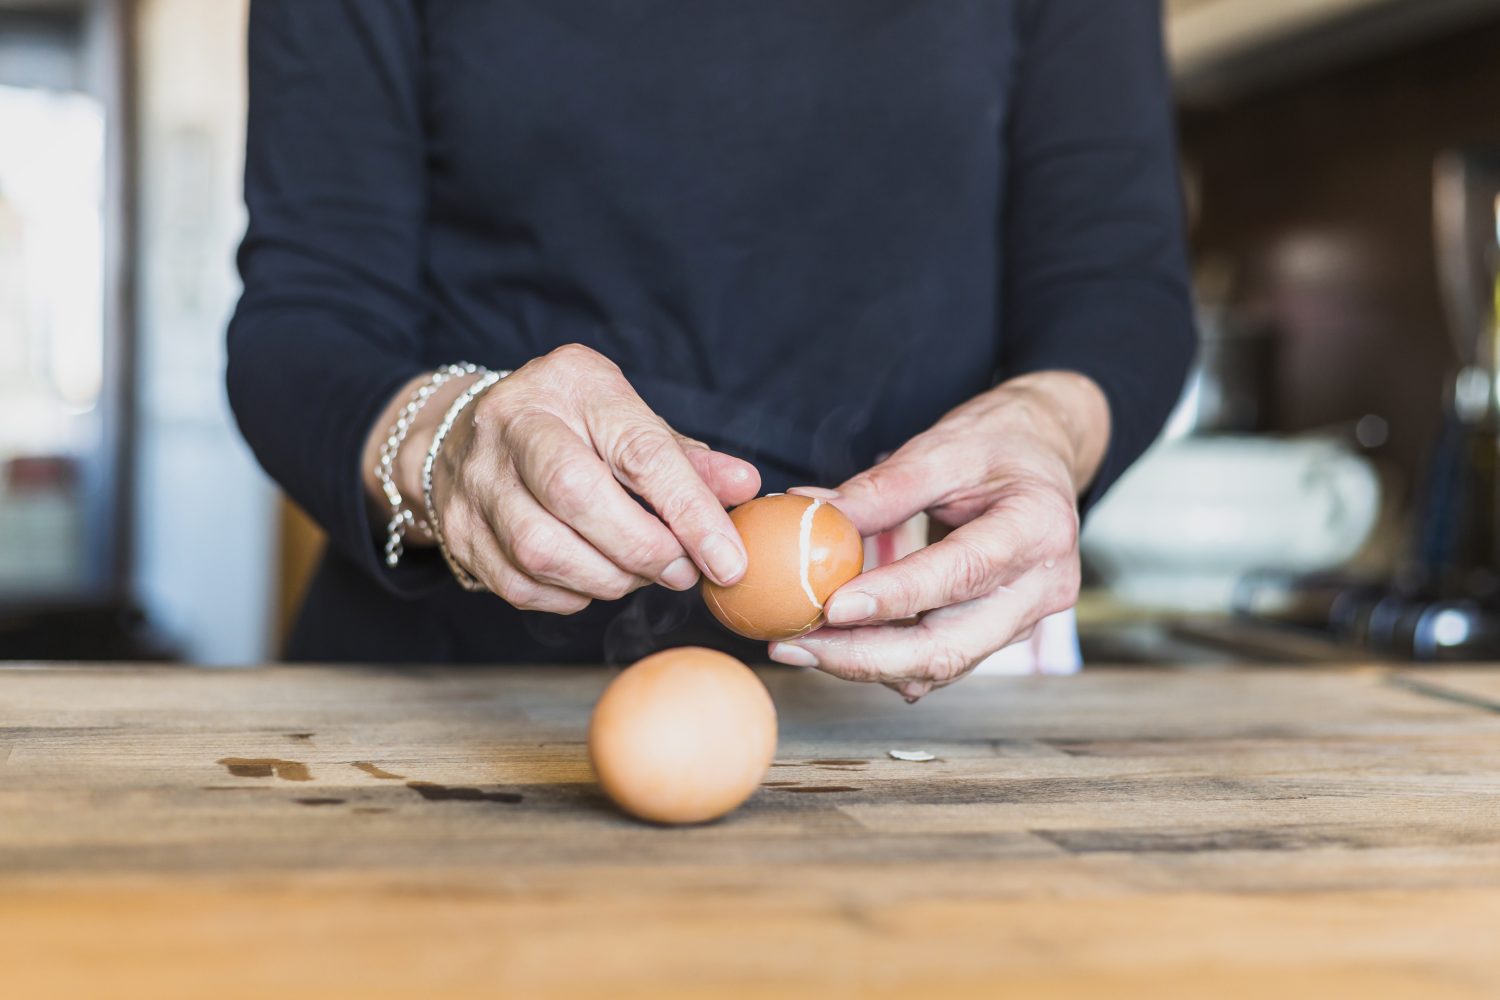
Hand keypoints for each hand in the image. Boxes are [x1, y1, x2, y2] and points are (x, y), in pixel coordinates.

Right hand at [368, 345, 759, 611]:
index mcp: (571, 382)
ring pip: (542, 549)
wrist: (467, 434)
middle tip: (681, 572)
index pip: (639, 451)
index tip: (728, 561)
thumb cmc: (572, 427)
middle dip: (643, 549)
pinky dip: (570, 596)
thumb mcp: (630, 421)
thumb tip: (744, 487)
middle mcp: (512, 422)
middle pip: (577, 496)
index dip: (690, 512)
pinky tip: (594, 580)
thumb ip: (687, 460)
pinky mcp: (458, 530)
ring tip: (640, 574)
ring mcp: (476, 478)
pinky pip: (520, 585)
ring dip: (608, 579)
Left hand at [768, 371, 1108, 699]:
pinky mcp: (998, 634)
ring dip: (864, 664)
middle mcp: (1041, 588)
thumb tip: (810, 513)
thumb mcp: (943, 448)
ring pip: (940, 666)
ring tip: (798, 645)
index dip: (895, 598)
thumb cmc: (997, 445)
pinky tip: (834, 645)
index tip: (832, 607)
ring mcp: (1023, 620)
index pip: (961, 574)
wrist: (1044, 456)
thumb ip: (882, 488)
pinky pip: (938, 662)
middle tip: (795, 645)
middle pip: (951, 647)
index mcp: (1038, 529)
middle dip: (865, 657)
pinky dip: (884, 660)